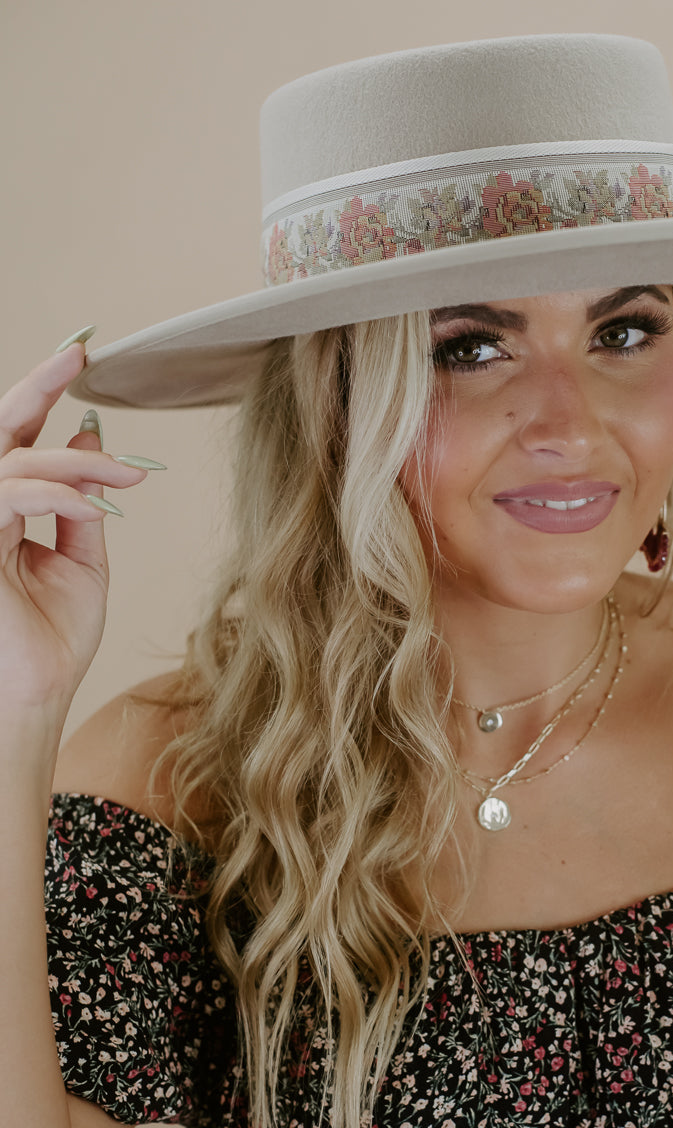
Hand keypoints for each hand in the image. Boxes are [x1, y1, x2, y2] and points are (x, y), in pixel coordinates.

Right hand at [0, 342, 149, 723]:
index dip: (42, 395)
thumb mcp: (83, 563)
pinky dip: (54, 495)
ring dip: (75, 462)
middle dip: (36, 385)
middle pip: (0, 430)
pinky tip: (91, 506)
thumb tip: (93, 442)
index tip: (81, 360)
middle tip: (77, 354)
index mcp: (6, 509)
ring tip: (127, 476)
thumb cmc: (53, 641)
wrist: (38, 693)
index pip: (19, 439)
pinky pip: (8, 496)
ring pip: (14, 462)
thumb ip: (83, 505)